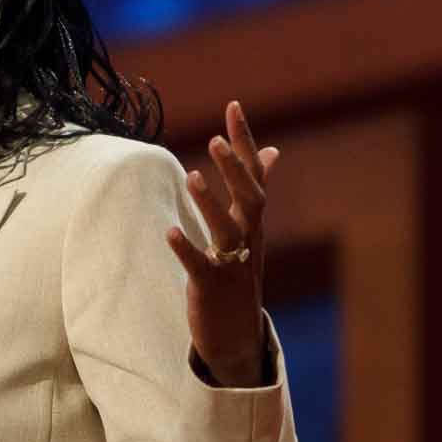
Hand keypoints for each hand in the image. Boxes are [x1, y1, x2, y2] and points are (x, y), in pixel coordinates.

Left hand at [166, 100, 279, 386]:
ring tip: (190, 177)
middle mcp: (249, 239)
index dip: (244, 141)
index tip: (233, 106)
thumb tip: (271, 151)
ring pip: (226, 231)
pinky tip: (169, 232)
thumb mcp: (250, 229)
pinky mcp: (212, 288)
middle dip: (234, 170)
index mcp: (253, 222)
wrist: (237, 334)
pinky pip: (200, 267)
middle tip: (215, 140)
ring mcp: (233, 264)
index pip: (253, 174)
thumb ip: (256, 188)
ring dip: (210, 203)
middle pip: (250, 199)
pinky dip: (186, 249)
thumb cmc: (239, 274)